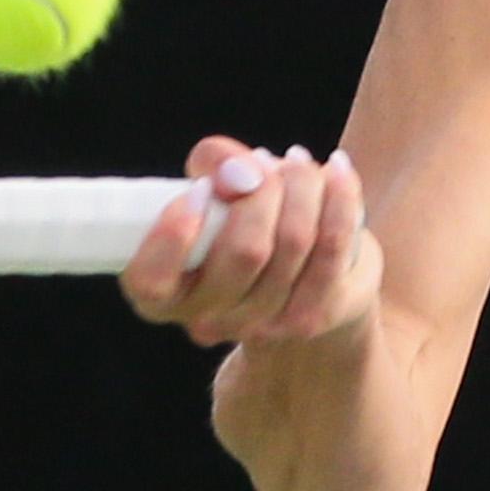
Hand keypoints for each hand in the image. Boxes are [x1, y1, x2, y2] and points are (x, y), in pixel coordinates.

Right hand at [120, 135, 381, 350]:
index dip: (173, 232)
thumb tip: (241, 170)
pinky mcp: (310, 317)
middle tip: (263, 164)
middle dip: (262, 189)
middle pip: (245, 250)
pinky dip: (339, 196)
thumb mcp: (211, 186)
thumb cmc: (238, 219)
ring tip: (297, 165)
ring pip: (294, 240)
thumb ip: (212, 164)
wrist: (299, 273)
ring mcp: (260, 326)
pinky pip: (333, 245)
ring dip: (301, 184)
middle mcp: (206, 320)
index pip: (150, 280)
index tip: (200, 189)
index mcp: (163, 294)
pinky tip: (337, 169)